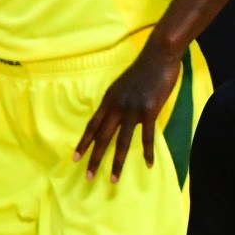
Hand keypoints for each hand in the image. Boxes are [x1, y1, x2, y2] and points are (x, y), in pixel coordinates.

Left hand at [74, 33, 182, 182]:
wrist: (159, 55)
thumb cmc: (142, 69)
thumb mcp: (121, 85)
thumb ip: (116, 101)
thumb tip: (112, 115)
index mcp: (109, 100)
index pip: (92, 125)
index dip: (83, 143)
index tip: (75, 158)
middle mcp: (117, 106)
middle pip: (102, 137)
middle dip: (94, 158)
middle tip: (88, 176)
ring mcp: (133, 110)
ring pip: (122, 142)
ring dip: (117, 163)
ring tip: (113, 179)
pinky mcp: (149, 111)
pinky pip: (147, 137)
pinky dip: (148, 152)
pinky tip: (148, 164)